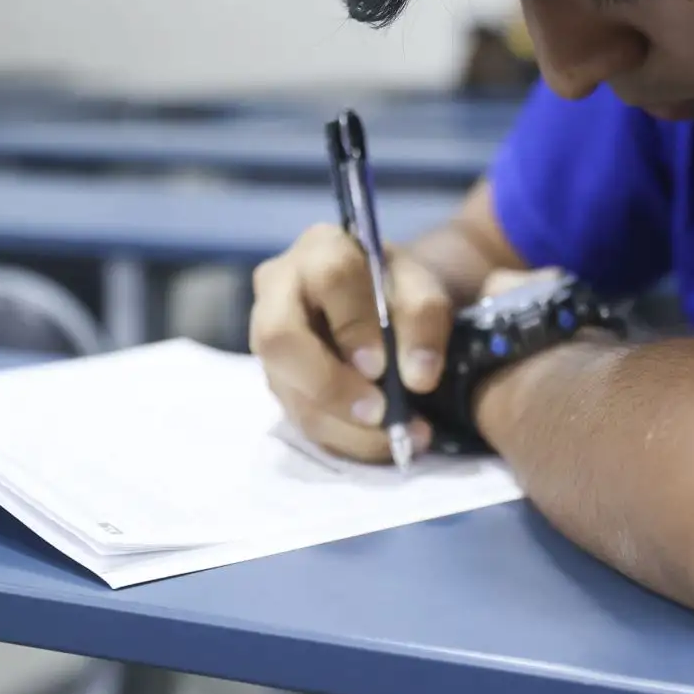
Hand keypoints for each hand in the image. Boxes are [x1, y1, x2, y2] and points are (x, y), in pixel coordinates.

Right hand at [250, 223, 455, 461]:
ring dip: (345, 426)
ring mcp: (269, 339)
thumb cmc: (397, 288)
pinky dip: (346, 438)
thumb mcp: (422, 288)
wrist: (383, 304)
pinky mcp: (279, 380)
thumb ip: (424, 319)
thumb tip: (418, 378)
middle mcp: (279, 290)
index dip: (354, 325)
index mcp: (321, 250)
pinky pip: (301, 417)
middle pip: (279, 340)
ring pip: (289, 390)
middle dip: (330, 385)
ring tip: (400, 438)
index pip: (330, 279)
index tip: (381, 367)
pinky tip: (385, 443)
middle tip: (379, 412)